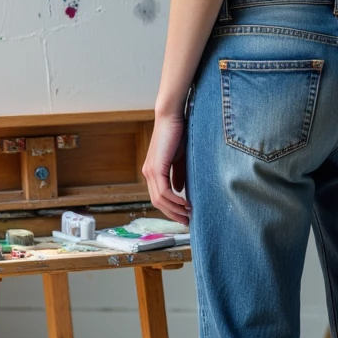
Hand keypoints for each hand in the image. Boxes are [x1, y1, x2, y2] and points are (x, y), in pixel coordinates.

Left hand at [141, 110, 190, 224]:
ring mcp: (150, 171)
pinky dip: (174, 201)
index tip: (184, 216)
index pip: (159, 197)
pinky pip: (164, 192)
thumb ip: (178, 175)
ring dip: (174, 210)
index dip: (171, 209)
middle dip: (173, 214)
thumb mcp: (180, 159)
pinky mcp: (156, 168)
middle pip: (158, 203)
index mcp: (153, 171)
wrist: (172, 116)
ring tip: (188, 215)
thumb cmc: (178, 134)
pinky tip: (185, 203)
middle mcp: (148, 173)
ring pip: (160, 200)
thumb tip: (179, 191)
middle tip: (187, 221)